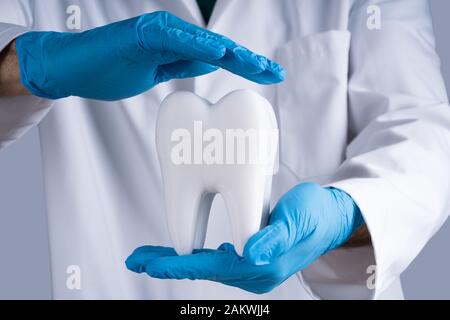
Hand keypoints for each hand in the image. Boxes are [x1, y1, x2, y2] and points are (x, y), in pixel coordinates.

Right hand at [16, 11, 284, 100]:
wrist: (72, 68)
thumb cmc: (109, 70)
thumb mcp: (157, 73)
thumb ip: (183, 64)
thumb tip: (210, 60)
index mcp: (177, 47)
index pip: (218, 57)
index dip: (245, 65)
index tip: (268, 76)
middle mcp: (172, 35)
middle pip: (218, 48)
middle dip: (249, 61)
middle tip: (275, 72)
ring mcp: (158, 32)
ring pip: (203, 42)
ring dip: (233, 53)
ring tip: (259, 65)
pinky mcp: (141, 33)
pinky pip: (175, 39)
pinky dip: (198, 45)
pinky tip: (221, 52)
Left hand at [126, 183, 363, 293]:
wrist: (329, 219)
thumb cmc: (314, 214)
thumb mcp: (296, 219)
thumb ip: (273, 238)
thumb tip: (248, 253)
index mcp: (263, 265)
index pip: (212, 267)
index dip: (179, 265)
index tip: (150, 264)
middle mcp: (255, 272)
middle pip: (203, 269)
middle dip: (168, 264)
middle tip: (135, 259)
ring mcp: (253, 267)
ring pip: (206, 265)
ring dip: (177, 260)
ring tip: (148, 255)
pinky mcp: (251, 258)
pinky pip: (216, 260)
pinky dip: (194, 256)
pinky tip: (181, 252)